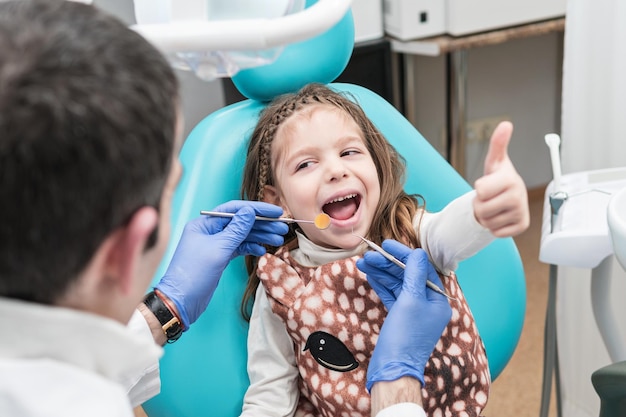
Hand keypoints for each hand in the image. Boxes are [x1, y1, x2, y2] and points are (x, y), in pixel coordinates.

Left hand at [156, 200, 288, 328]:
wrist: (181, 302)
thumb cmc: (194, 274)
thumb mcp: (218, 249)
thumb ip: (236, 230)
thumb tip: (249, 211)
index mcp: (204, 224)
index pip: (234, 210)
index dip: (257, 209)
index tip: (276, 211)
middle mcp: (209, 231)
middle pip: (240, 222)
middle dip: (262, 224)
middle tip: (282, 228)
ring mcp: (214, 244)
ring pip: (242, 235)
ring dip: (260, 236)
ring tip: (279, 239)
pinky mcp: (219, 257)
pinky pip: (238, 248)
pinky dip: (251, 247)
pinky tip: (263, 249)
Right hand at [364, 248, 451, 390]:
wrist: (392, 369)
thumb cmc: (405, 336)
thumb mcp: (411, 300)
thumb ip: (414, 274)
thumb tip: (418, 253)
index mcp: (438, 300)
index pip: (422, 269)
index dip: (404, 255)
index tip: (387, 245)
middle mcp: (428, 305)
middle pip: (408, 276)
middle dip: (388, 264)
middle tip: (369, 254)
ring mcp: (413, 312)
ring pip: (397, 285)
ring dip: (381, 273)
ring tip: (363, 262)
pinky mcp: (400, 319)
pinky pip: (392, 296)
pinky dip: (381, 285)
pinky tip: (369, 275)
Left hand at [473, 121, 529, 236]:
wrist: (509, 196)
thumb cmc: (498, 178)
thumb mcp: (494, 161)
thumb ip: (498, 144)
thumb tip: (506, 124)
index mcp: (511, 180)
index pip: (480, 190)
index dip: (479, 188)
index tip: (488, 184)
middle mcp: (519, 197)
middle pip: (481, 209)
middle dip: (480, 205)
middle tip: (489, 198)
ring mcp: (521, 213)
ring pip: (487, 223)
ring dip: (486, 217)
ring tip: (495, 206)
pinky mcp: (521, 228)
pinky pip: (496, 233)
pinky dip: (494, 227)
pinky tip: (501, 216)